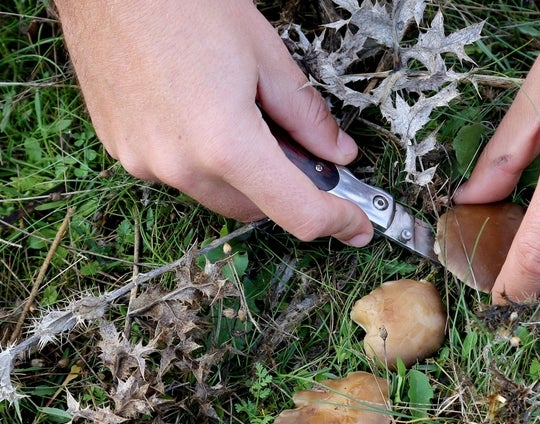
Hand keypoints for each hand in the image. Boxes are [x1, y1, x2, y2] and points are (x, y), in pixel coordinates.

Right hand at [55, 0, 373, 246]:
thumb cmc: (183, 1)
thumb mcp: (266, 54)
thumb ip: (306, 115)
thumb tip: (336, 152)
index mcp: (225, 144)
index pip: (297, 213)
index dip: (337, 223)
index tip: (357, 225)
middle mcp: (180, 166)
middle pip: (255, 209)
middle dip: (288, 191)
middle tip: (306, 155)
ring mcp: (144, 161)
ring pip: (217, 194)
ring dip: (245, 178)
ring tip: (249, 121)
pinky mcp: (121, 149)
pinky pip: (180, 174)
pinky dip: (206, 162)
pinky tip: (208, 117)